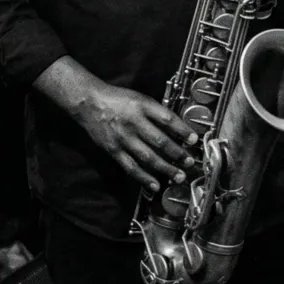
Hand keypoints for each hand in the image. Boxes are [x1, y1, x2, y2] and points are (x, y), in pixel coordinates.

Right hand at [72, 77, 198, 194]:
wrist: (89, 102)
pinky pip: (131, 167)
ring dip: (165, 168)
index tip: (194, 139)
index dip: (182, 130)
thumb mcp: (140, 98)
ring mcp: (123, 138)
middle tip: (189, 162)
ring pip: (147, 157)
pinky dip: (144, 177)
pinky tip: (155, 185)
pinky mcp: (113, 150)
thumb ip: (156, 112)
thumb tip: (177, 128)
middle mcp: (134, 123)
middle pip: (159, 141)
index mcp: (143, 106)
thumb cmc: (118, 99)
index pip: (167, 119)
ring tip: (179, 176)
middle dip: (177, 153)